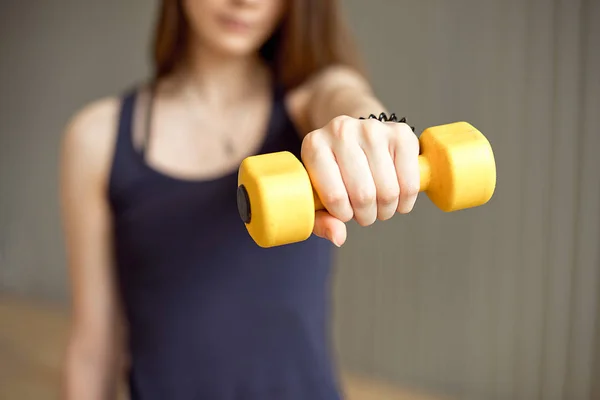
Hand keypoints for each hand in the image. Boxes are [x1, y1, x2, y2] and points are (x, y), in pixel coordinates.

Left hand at [301, 114, 419, 246]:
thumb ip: (321, 220)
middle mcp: (341, 130)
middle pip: (364, 194)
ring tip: (379, 205)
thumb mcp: (318, 195)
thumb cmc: (333, 171)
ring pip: (388, 191)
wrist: (353, 135)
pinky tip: (398, 198)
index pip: (335, 196)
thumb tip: (339, 238)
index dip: (344, 214)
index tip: (345, 212)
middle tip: (365, 213)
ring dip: (386, 209)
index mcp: (314, 146)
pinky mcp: (400, 132)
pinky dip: (406, 200)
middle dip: (367, 215)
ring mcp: (372, 129)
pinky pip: (410, 182)